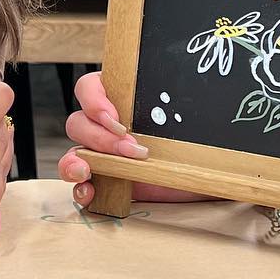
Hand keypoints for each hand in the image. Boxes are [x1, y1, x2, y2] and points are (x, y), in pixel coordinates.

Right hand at [57, 71, 208, 206]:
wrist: (206, 177)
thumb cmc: (196, 142)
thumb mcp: (188, 118)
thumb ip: (179, 105)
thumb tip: (186, 87)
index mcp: (121, 100)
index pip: (88, 88)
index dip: (94, 100)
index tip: (116, 117)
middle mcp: (106, 126)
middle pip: (79, 122)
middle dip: (100, 137)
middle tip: (130, 149)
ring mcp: (102, 155)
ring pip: (73, 152)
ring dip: (76, 161)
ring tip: (87, 171)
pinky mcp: (105, 182)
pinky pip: (80, 185)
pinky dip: (80, 188)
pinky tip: (90, 191)